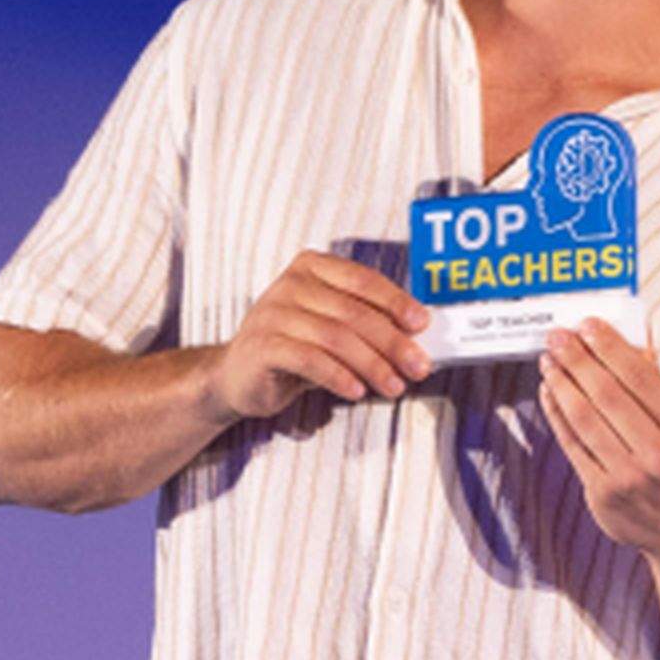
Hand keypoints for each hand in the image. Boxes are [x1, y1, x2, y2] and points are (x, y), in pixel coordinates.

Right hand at [199, 250, 431, 420]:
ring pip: (335, 337)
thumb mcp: (331, 328)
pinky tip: (357, 390)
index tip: (421, 324)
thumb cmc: (292, 348)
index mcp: (313, 268)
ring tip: (393, 385)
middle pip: (353, 312)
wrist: (237, 375)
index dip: (396, 301)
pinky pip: (310, 359)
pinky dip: (339, 376)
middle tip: (416, 365)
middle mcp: (291, 285)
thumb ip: (366, 325)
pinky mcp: (262, 346)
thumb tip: (415, 338)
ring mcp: (272, 314)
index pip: (363, 279)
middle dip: (392, 342)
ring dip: (372, 365)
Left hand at [538, 320, 659, 561]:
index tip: (589, 325)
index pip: (642, 377)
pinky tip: (550, 393)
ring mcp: (628, 477)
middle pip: (608, 395)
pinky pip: (572, 446)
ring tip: (549, 360)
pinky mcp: (602, 494)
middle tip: (559, 336)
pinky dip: (557, 415)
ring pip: (584, 419)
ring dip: (561, 384)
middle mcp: (658, 454)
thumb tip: (633, 339)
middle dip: (578, 360)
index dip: (610, 347)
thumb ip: (658, 386)